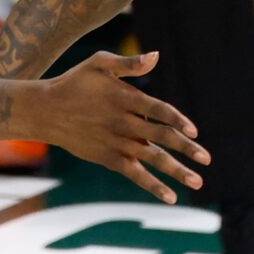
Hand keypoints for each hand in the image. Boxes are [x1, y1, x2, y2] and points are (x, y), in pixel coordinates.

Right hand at [25, 50, 210, 201]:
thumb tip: (156, 56)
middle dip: (186, 148)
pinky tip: (171, 197)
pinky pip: (135, 174)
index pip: (158, 110)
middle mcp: (124, 123)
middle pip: (161, 137)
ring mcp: (116, 143)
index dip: (177, 120)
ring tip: (198, 181)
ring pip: (152, 159)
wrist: (46, 110)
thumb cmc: (75, 82)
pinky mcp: (109, 158)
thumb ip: (129, 63)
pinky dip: (153, 185)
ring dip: (176, 171)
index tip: (194, 131)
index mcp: (125, 99)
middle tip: (207, 159)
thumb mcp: (99, 63)